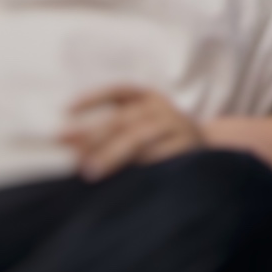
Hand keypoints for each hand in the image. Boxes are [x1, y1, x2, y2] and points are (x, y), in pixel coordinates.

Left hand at [62, 85, 206, 178]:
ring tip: (89, 170)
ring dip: (112, 154)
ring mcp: (176, 128)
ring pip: (139, 138)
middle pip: (123, 119)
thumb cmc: (160, 139)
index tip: (66, 109)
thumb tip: (69, 147)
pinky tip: (122, 180)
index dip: (93, 98)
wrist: (205, 149)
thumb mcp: (140, 125)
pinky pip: (159, 159)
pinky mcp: (187, 150)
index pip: (119, 91)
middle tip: (65, 143)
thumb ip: (110, 131)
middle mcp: (162, 109)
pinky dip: (139, 168)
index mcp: (148, 97)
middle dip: (92, 132)